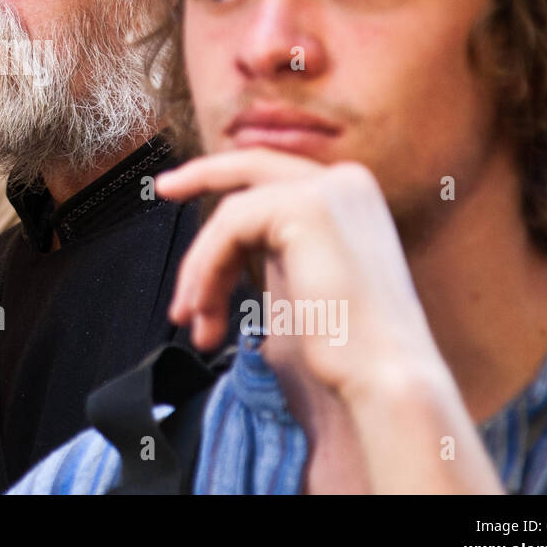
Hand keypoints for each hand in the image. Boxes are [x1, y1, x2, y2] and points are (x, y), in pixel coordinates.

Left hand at [158, 149, 500, 491]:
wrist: (384, 379)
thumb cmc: (345, 351)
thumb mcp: (302, 281)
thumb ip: (274, 247)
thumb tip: (230, 235)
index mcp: (350, 198)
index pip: (273, 171)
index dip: (223, 173)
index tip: (179, 185)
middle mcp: (347, 182)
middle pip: (251, 166)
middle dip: (200, 174)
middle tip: (162, 189)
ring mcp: (330, 189)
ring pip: (231, 215)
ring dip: (202, 270)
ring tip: (195, 320)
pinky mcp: (306, 207)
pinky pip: (228, 229)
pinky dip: (206, 270)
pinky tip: (204, 309)